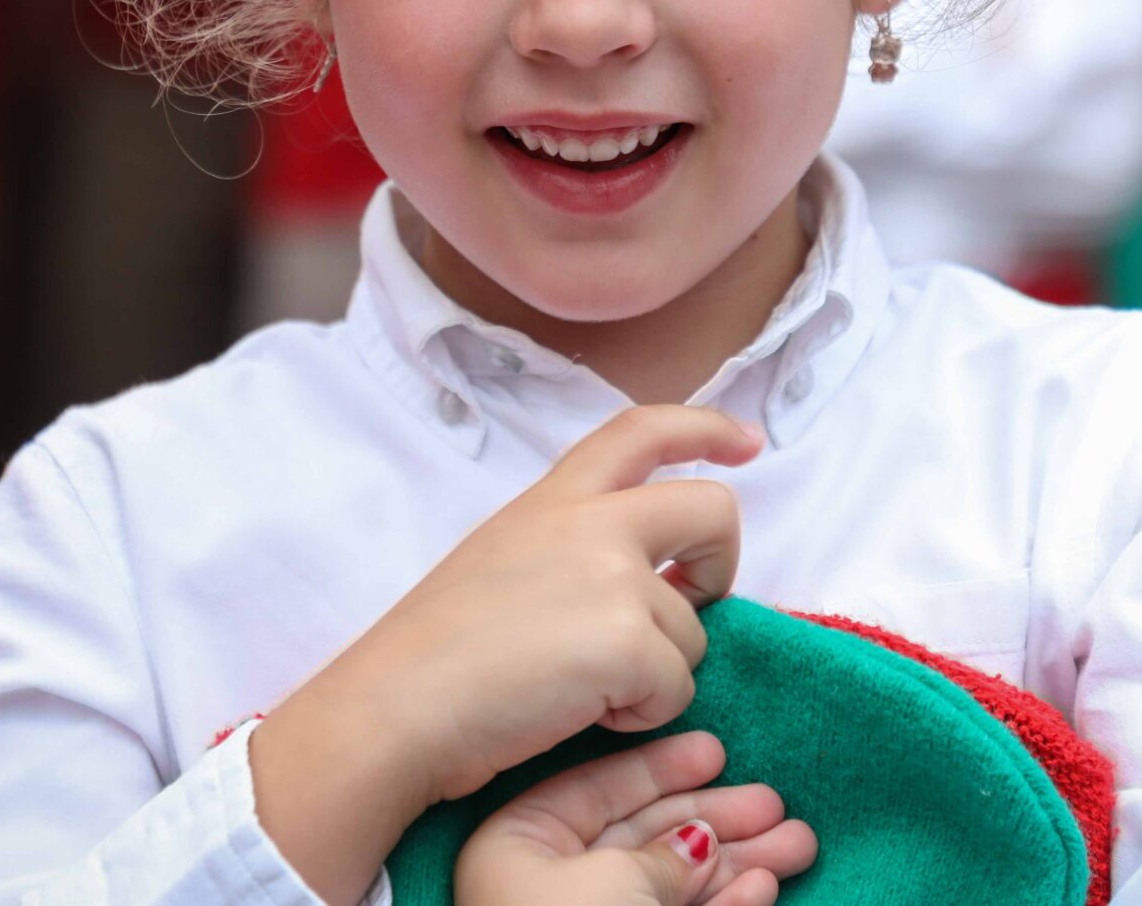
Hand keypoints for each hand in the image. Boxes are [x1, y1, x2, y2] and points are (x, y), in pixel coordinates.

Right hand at [336, 404, 760, 802]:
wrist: (396, 708)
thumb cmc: (435, 654)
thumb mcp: (502, 558)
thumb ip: (572, 546)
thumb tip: (649, 576)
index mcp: (554, 499)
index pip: (642, 429)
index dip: (705, 427)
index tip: (745, 441)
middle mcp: (591, 522)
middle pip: (712, 509)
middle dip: (725, 559)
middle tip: (698, 601)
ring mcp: (613, 577)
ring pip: (694, 627)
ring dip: (657, 669)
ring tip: (581, 687)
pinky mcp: (626, 642)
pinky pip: (678, 686)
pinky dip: (644, 714)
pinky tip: (582, 713)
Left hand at [455, 731, 816, 905]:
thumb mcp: (617, 881)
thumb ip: (664, 853)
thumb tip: (699, 842)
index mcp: (521, 846)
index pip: (599, 788)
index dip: (664, 768)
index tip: (718, 752)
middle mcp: (551, 885)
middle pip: (647, 836)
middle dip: (719, 821)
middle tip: (780, 806)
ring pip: (672, 884)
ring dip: (737, 864)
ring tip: (799, 844)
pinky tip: (765, 886)